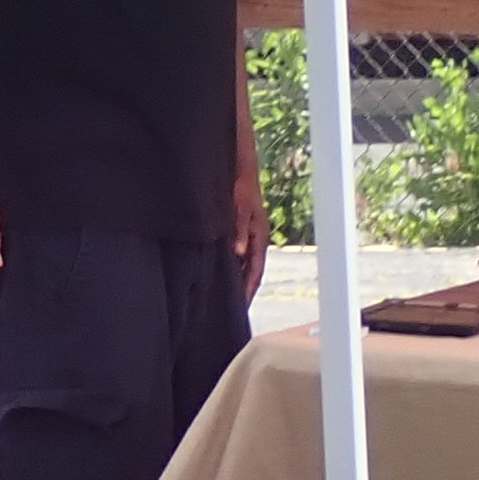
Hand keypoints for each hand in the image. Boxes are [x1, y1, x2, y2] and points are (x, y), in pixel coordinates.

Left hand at [234, 164, 270, 299]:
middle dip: (243, 291)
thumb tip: (240, 253)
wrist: (241, 168)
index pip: (255, 271)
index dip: (248, 290)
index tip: (240, 308)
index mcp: (259, 238)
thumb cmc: (241, 186)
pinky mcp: (239, 232)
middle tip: (231, 311)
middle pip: (250, 272)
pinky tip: (219, 274)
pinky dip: (230, 267)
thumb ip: (239, 230)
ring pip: (243, 265)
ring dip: (236, 280)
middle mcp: (255, 241)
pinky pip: (236, 256)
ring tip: (224, 299)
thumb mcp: (239, 208)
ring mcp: (248, 237)